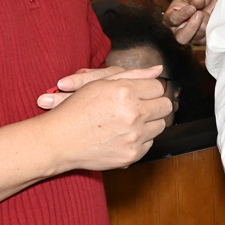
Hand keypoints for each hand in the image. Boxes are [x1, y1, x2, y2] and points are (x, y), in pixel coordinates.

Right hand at [36, 66, 174, 170]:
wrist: (59, 141)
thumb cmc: (76, 109)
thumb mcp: (100, 83)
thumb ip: (133, 75)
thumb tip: (159, 70)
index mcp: (125, 91)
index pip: (158, 87)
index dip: (149, 89)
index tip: (141, 93)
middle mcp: (133, 113)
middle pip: (164, 106)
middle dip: (154, 104)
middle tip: (140, 106)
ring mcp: (134, 136)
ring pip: (160, 125)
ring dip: (149, 122)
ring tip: (129, 121)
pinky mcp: (132, 154)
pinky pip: (149, 143)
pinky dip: (140, 139)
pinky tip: (123, 135)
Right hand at [163, 0, 217, 43]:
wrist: (208, 3)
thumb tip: (198, 1)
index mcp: (170, 17)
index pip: (173, 19)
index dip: (183, 14)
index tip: (192, 8)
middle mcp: (177, 30)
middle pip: (181, 38)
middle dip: (192, 26)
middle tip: (200, 13)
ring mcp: (190, 37)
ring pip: (197, 36)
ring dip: (204, 23)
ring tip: (206, 12)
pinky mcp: (201, 40)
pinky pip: (207, 38)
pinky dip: (211, 28)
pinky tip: (210, 19)